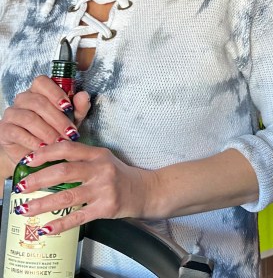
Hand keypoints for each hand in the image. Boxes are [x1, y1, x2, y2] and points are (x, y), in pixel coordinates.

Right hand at [0, 75, 90, 167]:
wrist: (38, 154)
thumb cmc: (57, 131)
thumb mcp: (72, 119)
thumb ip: (79, 107)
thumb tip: (83, 95)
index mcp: (39, 90)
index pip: (42, 82)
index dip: (55, 93)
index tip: (68, 107)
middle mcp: (23, 98)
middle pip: (38, 102)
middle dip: (57, 119)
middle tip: (69, 133)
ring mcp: (12, 113)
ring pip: (29, 118)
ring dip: (47, 131)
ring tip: (58, 142)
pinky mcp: (4, 130)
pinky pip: (17, 133)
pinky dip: (33, 141)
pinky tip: (43, 148)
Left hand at [10, 140, 154, 235]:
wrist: (145, 190)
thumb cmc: (120, 175)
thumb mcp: (104, 160)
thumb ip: (81, 159)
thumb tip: (48, 162)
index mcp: (98, 154)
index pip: (68, 148)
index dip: (46, 153)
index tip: (28, 160)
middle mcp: (101, 169)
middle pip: (64, 171)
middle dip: (38, 179)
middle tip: (22, 187)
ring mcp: (103, 189)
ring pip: (67, 196)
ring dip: (43, 204)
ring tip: (26, 209)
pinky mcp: (106, 208)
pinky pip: (78, 217)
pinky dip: (60, 224)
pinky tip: (46, 228)